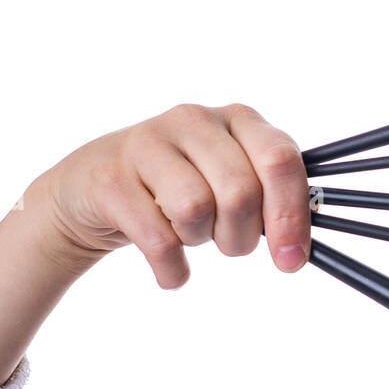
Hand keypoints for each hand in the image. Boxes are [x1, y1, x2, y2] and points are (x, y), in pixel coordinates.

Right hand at [35, 103, 310, 288]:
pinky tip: (172, 269)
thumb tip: (297, 250)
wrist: (92, 188)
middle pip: (240, 192)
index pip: (280, 160)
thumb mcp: (232, 182)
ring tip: (191, 235)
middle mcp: (194, 120)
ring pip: (196, 209)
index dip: (291, 215)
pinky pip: (158, 240)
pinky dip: (173, 269)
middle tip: (228, 243)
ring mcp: (147, 144)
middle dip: (241, 236)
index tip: (291, 260)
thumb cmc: (181, 188)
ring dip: (201, 241)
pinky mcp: (111, 179)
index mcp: (238, 119)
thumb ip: (273, 201)